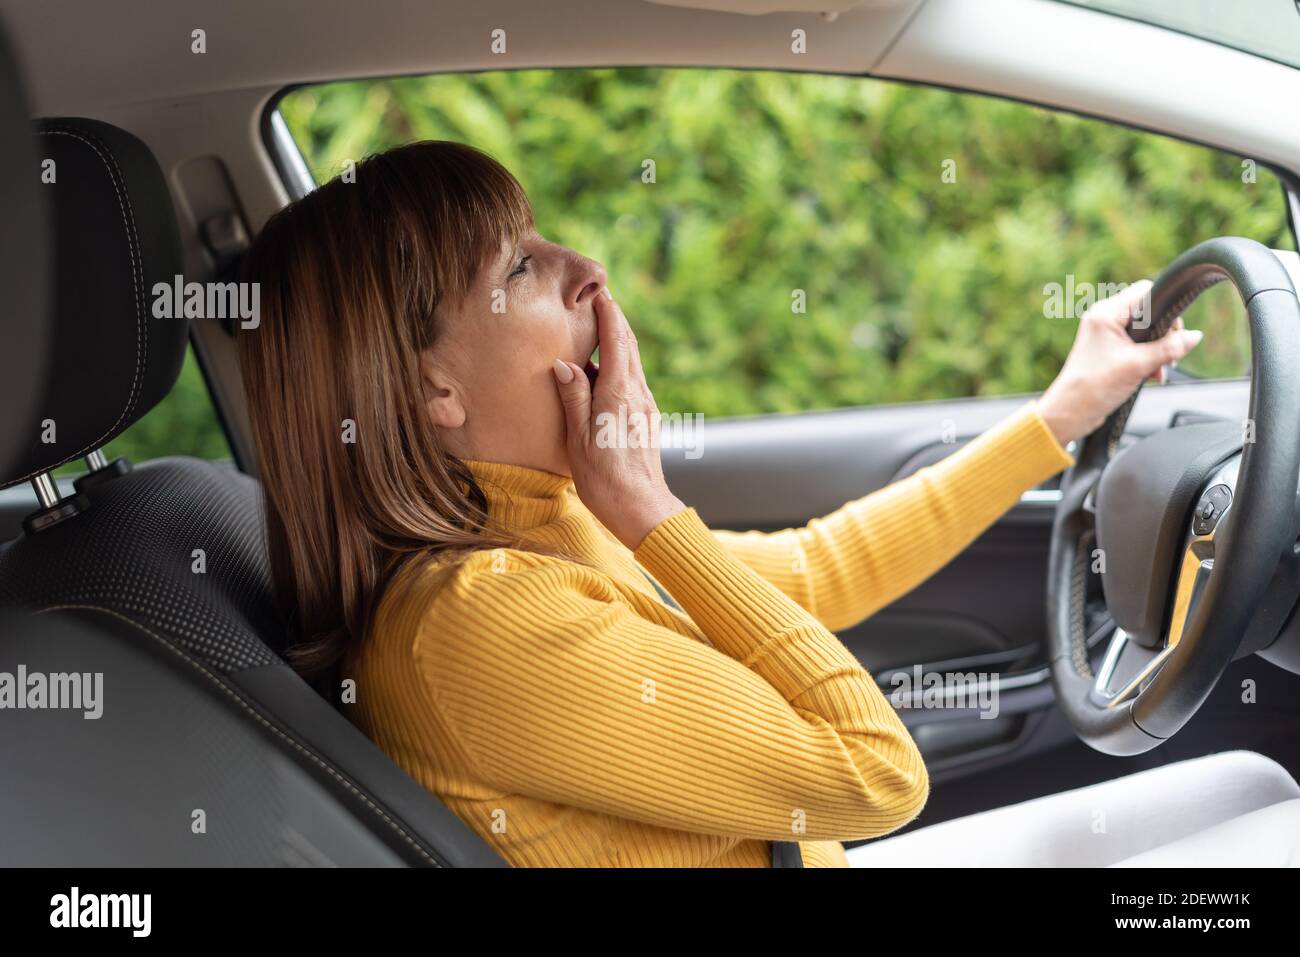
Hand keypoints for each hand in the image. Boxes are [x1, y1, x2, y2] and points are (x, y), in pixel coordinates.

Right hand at [551, 288, 685, 549]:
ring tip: (600, 325)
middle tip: (600, 297)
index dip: (608, 313)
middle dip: (615, 319)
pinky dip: (620, 364)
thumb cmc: (604, 480)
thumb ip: (573, 397)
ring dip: (618, 340)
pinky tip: (604, 369)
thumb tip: (565, 364)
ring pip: (632, 362)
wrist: (641, 509)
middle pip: (629, 345)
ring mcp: (645, 406)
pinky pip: (632, 381)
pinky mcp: (646, 418)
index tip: (600, 290)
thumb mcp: (578, 439)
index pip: (616, 342)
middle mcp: (637, 395)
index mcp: (618, 395)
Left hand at [1038, 279, 1203, 445]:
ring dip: (1157, 350)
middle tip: (1170, 355)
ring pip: (1145, 332)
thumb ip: (1169, 348)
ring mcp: (1105, 335)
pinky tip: (1153, 375)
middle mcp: (1104, 319)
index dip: (1166, 307)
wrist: (1070, 412)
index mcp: (1106, 313)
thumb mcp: (1139, 365)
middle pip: (1148, 312)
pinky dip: (1148, 359)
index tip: (1175, 330)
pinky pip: (1136, 346)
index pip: (1145, 291)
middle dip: (1164, 334)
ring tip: (1160, 369)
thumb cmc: (1094, 386)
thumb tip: (1194, 337)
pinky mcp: (1108, 351)